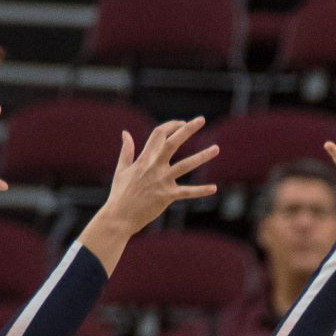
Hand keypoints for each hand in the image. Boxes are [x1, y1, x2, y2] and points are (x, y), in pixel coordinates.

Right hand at [83, 118, 217, 268]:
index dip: (171, 126)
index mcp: (143, 159)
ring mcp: (161, 180)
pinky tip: (214, 188)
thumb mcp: (121, 169)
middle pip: (172, 143)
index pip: (158, 134)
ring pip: (185, 165)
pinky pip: (187, 192)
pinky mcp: (167, 196)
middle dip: (187, 130)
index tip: (183, 122)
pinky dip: (200, 191)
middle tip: (201, 119)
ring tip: (216, 148)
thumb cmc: (120, 193)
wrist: (119, 216)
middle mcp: (154, 167)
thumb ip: (126, 150)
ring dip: (202, 156)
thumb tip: (126, 133)